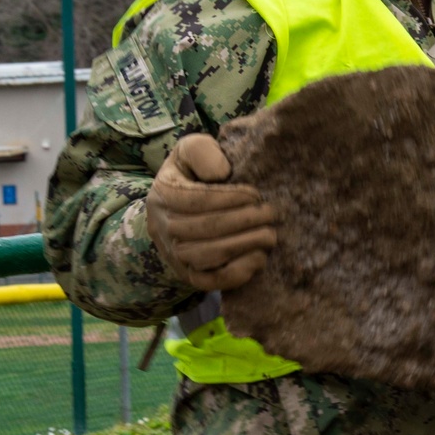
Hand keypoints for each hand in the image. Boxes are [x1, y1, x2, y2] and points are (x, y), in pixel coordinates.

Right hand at [146, 133, 276, 291]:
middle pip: (203, 229)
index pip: (195, 200)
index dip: (229, 198)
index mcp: (163, 194)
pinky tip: (259, 258)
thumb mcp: (190, 152)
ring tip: (269, 234)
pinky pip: (209, 282)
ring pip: (206, 256)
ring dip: (242, 245)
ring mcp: (174, 255)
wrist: (174, 213)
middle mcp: (163, 227)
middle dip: (243, 221)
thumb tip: (221, 172)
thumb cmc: (191, 176)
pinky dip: (236, 273)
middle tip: (271, 213)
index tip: (255, 194)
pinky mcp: (188, 276)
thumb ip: (201, 152)